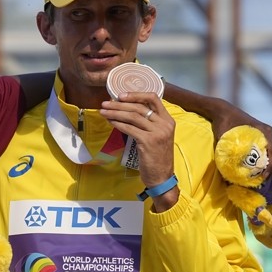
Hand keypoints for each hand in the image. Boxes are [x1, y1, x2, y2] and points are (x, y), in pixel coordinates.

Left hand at [101, 92, 176, 209]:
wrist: (161, 176)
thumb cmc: (156, 157)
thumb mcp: (157, 136)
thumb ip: (148, 123)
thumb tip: (126, 110)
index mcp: (168, 120)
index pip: (154, 98)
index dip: (136, 94)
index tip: (121, 95)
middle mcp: (165, 124)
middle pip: (139, 107)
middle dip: (119, 104)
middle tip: (105, 103)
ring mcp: (157, 133)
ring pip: (133, 116)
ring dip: (115, 112)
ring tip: (103, 111)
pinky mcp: (148, 142)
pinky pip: (129, 128)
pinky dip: (118, 124)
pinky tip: (110, 122)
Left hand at [204, 100, 271, 180]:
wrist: (222, 111)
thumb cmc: (223, 124)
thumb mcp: (225, 139)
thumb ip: (228, 154)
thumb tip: (228, 175)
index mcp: (263, 131)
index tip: (265, 175)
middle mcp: (268, 132)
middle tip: (270, 178)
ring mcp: (267, 133)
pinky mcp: (263, 135)